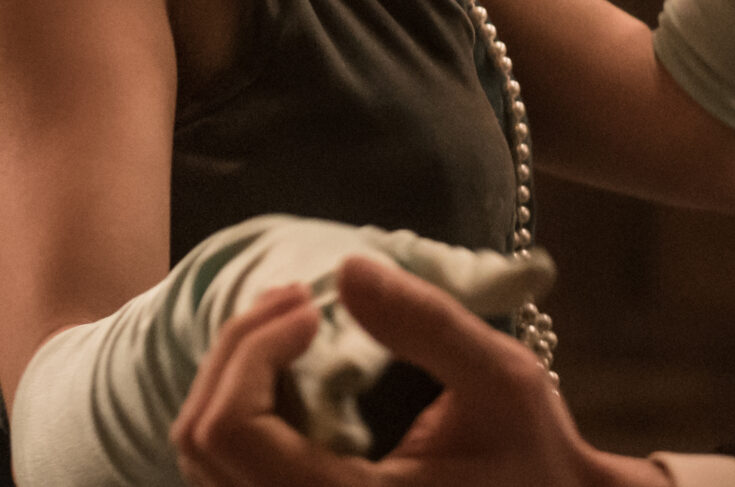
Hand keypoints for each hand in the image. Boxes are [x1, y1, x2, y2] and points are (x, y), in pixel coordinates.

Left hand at [218, 222, 555, 459]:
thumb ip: (427, 325)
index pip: (233, 431)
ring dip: (233, 377)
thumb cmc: (534, 455)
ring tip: (290, 324)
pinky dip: (243, 411)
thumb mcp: (502, 380)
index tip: (311, 306)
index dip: (252, 351)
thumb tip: (348, 268)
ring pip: (202, 459)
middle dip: (237, 351)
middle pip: (201, 440)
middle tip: (297, 300)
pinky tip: (290, 372)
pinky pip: (229, 474)